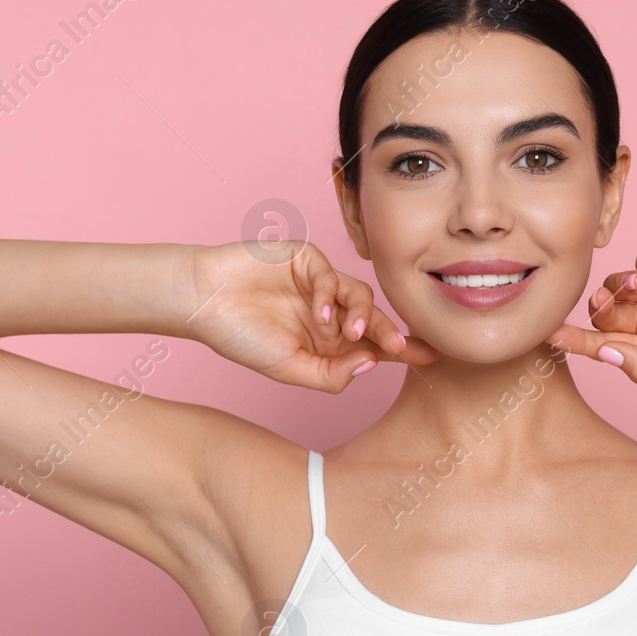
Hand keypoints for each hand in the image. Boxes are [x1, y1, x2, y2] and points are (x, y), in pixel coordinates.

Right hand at [186, 239, 438, 391]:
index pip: (373, 346)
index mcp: (328, 341)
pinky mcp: (308, 260)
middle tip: (401, 347)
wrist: (204, 302)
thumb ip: (331, 375)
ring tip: (348, 335)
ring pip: (361, 296)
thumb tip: (371, 367)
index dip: (402, 351)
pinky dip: (330, 297)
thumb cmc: (241, 337)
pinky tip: (317, 317)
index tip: (432, 357)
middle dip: (391, 335)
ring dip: (361, 317)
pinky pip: (333, 276)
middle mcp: (330, 313)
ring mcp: (320, 284)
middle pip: (375, 321)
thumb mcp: (290, 369)